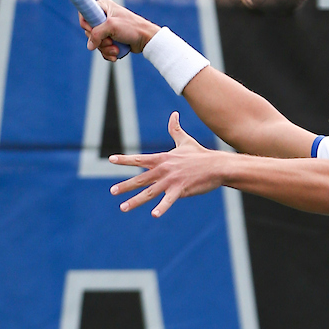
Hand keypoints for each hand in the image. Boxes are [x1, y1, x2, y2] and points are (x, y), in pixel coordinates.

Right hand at [78, 0, 159, 59]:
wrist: (147, 39)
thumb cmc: (132, 28)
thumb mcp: (112, 26)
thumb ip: (97, 34)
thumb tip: (90, 46)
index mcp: (103, 7)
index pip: (84, 13)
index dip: (86, 24)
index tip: (92, 31)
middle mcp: (104, 16)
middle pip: (89, 32)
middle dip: (99, 41)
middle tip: (110, 41)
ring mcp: (107, 29)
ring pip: (96, 42)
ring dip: (105, 49)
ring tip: (116, 49)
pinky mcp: (111, 39)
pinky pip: (102, 48)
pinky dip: (108, 53)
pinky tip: (116, 53)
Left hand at [109, 113, 228, 216]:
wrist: (217, 166)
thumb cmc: (200, 155)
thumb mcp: (185, 141)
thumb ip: (175, 129)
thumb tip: (174, 114)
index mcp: (163, 158)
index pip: (140, 159)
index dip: (125, 159)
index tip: (111, 159)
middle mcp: (164, 169)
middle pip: (141, 178)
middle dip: (125, 186)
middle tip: (112, 191)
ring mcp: (171, 180)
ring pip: (150, 192)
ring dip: (135, 201)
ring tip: (123, 207)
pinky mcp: (181, 190)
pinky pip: (169, 201)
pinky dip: (162, 207)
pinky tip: (154, 215)